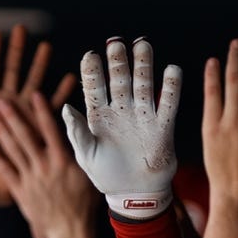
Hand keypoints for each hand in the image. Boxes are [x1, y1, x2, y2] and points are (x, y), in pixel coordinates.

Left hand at [0, 24, 75, 205]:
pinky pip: (50, 109)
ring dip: (40, 66)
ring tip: (46, 46)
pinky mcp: (36, 129)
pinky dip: (58, 94)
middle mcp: (6, 104)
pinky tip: (66, 79)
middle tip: (22, 29)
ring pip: (33, 83)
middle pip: (13, 71)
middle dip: (18, 51)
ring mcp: (23, 115)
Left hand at [0, 93, 97, 237]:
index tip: (34, 95)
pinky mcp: (21, 191)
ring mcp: (31, 178)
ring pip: (13, 150)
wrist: (70, 232)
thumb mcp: (89, 174)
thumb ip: (80, 152)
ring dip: (1, 131)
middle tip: (2, 100)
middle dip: (13, 116)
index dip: (42, 111)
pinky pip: (5, 171)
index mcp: (63, 160)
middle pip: (26, 136)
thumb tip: (78, 129)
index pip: (51, 129)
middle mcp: (44, 166)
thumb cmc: (83, 203)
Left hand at [62, 37, 180, 219]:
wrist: (134, 196)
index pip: (94, 88)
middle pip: (119, 80)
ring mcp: (142, 117)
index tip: (90, 55)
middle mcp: (121, 111)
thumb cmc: (105, 176)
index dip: (92, 72)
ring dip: (143, 66)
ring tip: (143, 44)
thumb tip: (65, 108)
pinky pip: (168, 104)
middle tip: (116, 42)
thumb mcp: (86, 155)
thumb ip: (77, 132)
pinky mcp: (162, 127)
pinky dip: (171, 88)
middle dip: (118, 61)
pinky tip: (172, 70)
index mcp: (99, 117)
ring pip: (143, 85)